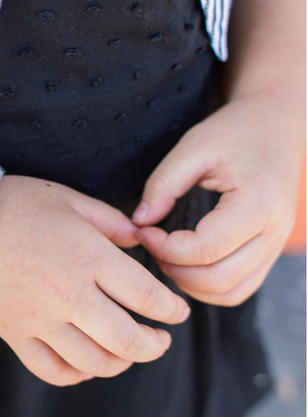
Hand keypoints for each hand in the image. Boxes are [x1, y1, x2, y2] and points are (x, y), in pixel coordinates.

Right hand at [0, 175, 189, 385]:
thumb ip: (113, 223)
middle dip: (154, 346)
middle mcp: (69, 295)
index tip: (178, 313)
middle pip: (127, 341)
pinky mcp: (16, 334)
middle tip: (160, 341)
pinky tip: (87, 365)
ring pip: (94, 362)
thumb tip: (142, 242)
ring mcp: (41, 320)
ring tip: (127, 353)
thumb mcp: (72, 201)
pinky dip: (78, 375)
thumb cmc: (20, 206)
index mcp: (89, 257)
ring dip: (121, 363)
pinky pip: (53, 371)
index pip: (147, 296)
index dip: (171, 309)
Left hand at [132, 93, 303, 306]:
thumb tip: (139, 222)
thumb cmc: (235, 132)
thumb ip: (162, 185)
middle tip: (152, 244)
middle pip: (217, 280)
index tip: (144, 230)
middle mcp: (274, 231)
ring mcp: (276, 246)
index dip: (164, 248)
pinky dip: (208, 287)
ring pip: (229, 292)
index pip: (204, 250)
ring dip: (189, 283)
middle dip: (174, 270)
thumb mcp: (193, 147)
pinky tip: (186, 264)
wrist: (275, 125)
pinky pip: (239, 289)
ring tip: (167, 254)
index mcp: (258, 204)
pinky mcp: (270, 252)